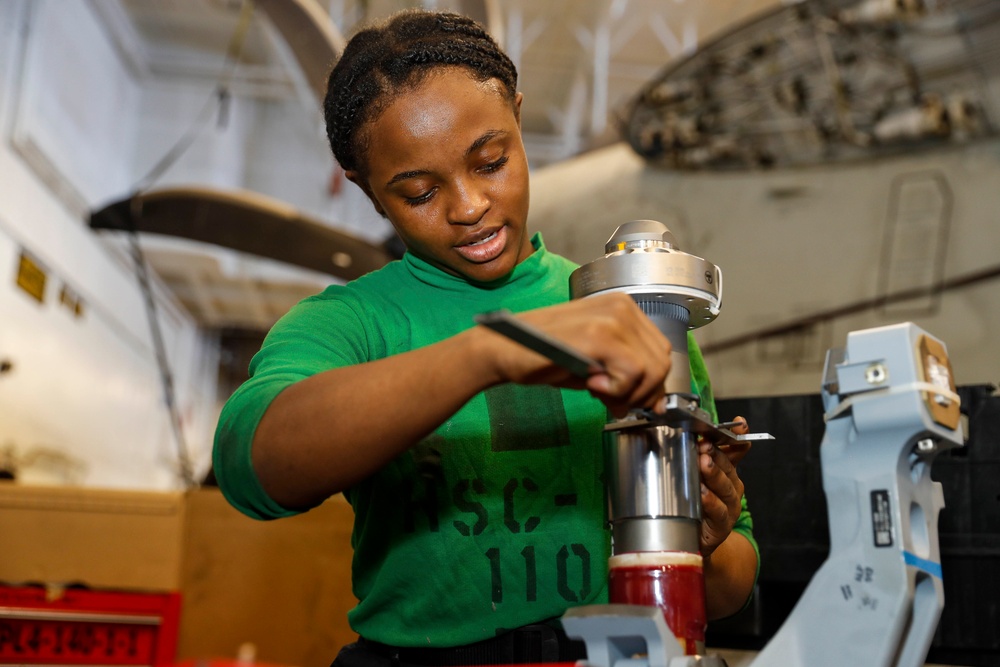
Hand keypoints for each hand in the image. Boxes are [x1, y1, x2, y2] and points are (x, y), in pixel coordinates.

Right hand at [478, 293, 671, 416]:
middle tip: (612, 401)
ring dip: (627, 393)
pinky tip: (591, 384)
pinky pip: (631, 374)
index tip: (629, 399)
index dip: (651, 383)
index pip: (661, 351)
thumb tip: (657, 402)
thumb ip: (627, 375)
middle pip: (661, 362)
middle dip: (642, 392)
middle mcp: (622, 306)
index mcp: (623, 307)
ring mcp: (612, 318)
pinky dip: (616, 390)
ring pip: (651, 370)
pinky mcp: (600, 334)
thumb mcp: (595, 363)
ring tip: (598, 391)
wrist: (504, 348)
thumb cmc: (543, 355)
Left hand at [699, 416, 749, 557]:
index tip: (740, 423)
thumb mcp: (698, 479)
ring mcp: (730, 507)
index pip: (736, 450)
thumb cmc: (696, 506)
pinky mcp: (722, 526)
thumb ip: (701, 457)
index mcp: (728, 473)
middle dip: (717, 454)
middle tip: (704, 444)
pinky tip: (702, 493)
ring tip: (703, 463)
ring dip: (714, 475)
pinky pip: (718, 512)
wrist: (694, 541)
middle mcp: (733, 488)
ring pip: (725, 488)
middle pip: (729, 467)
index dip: (738, 436)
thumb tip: (696, 433)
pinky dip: (710, 502)